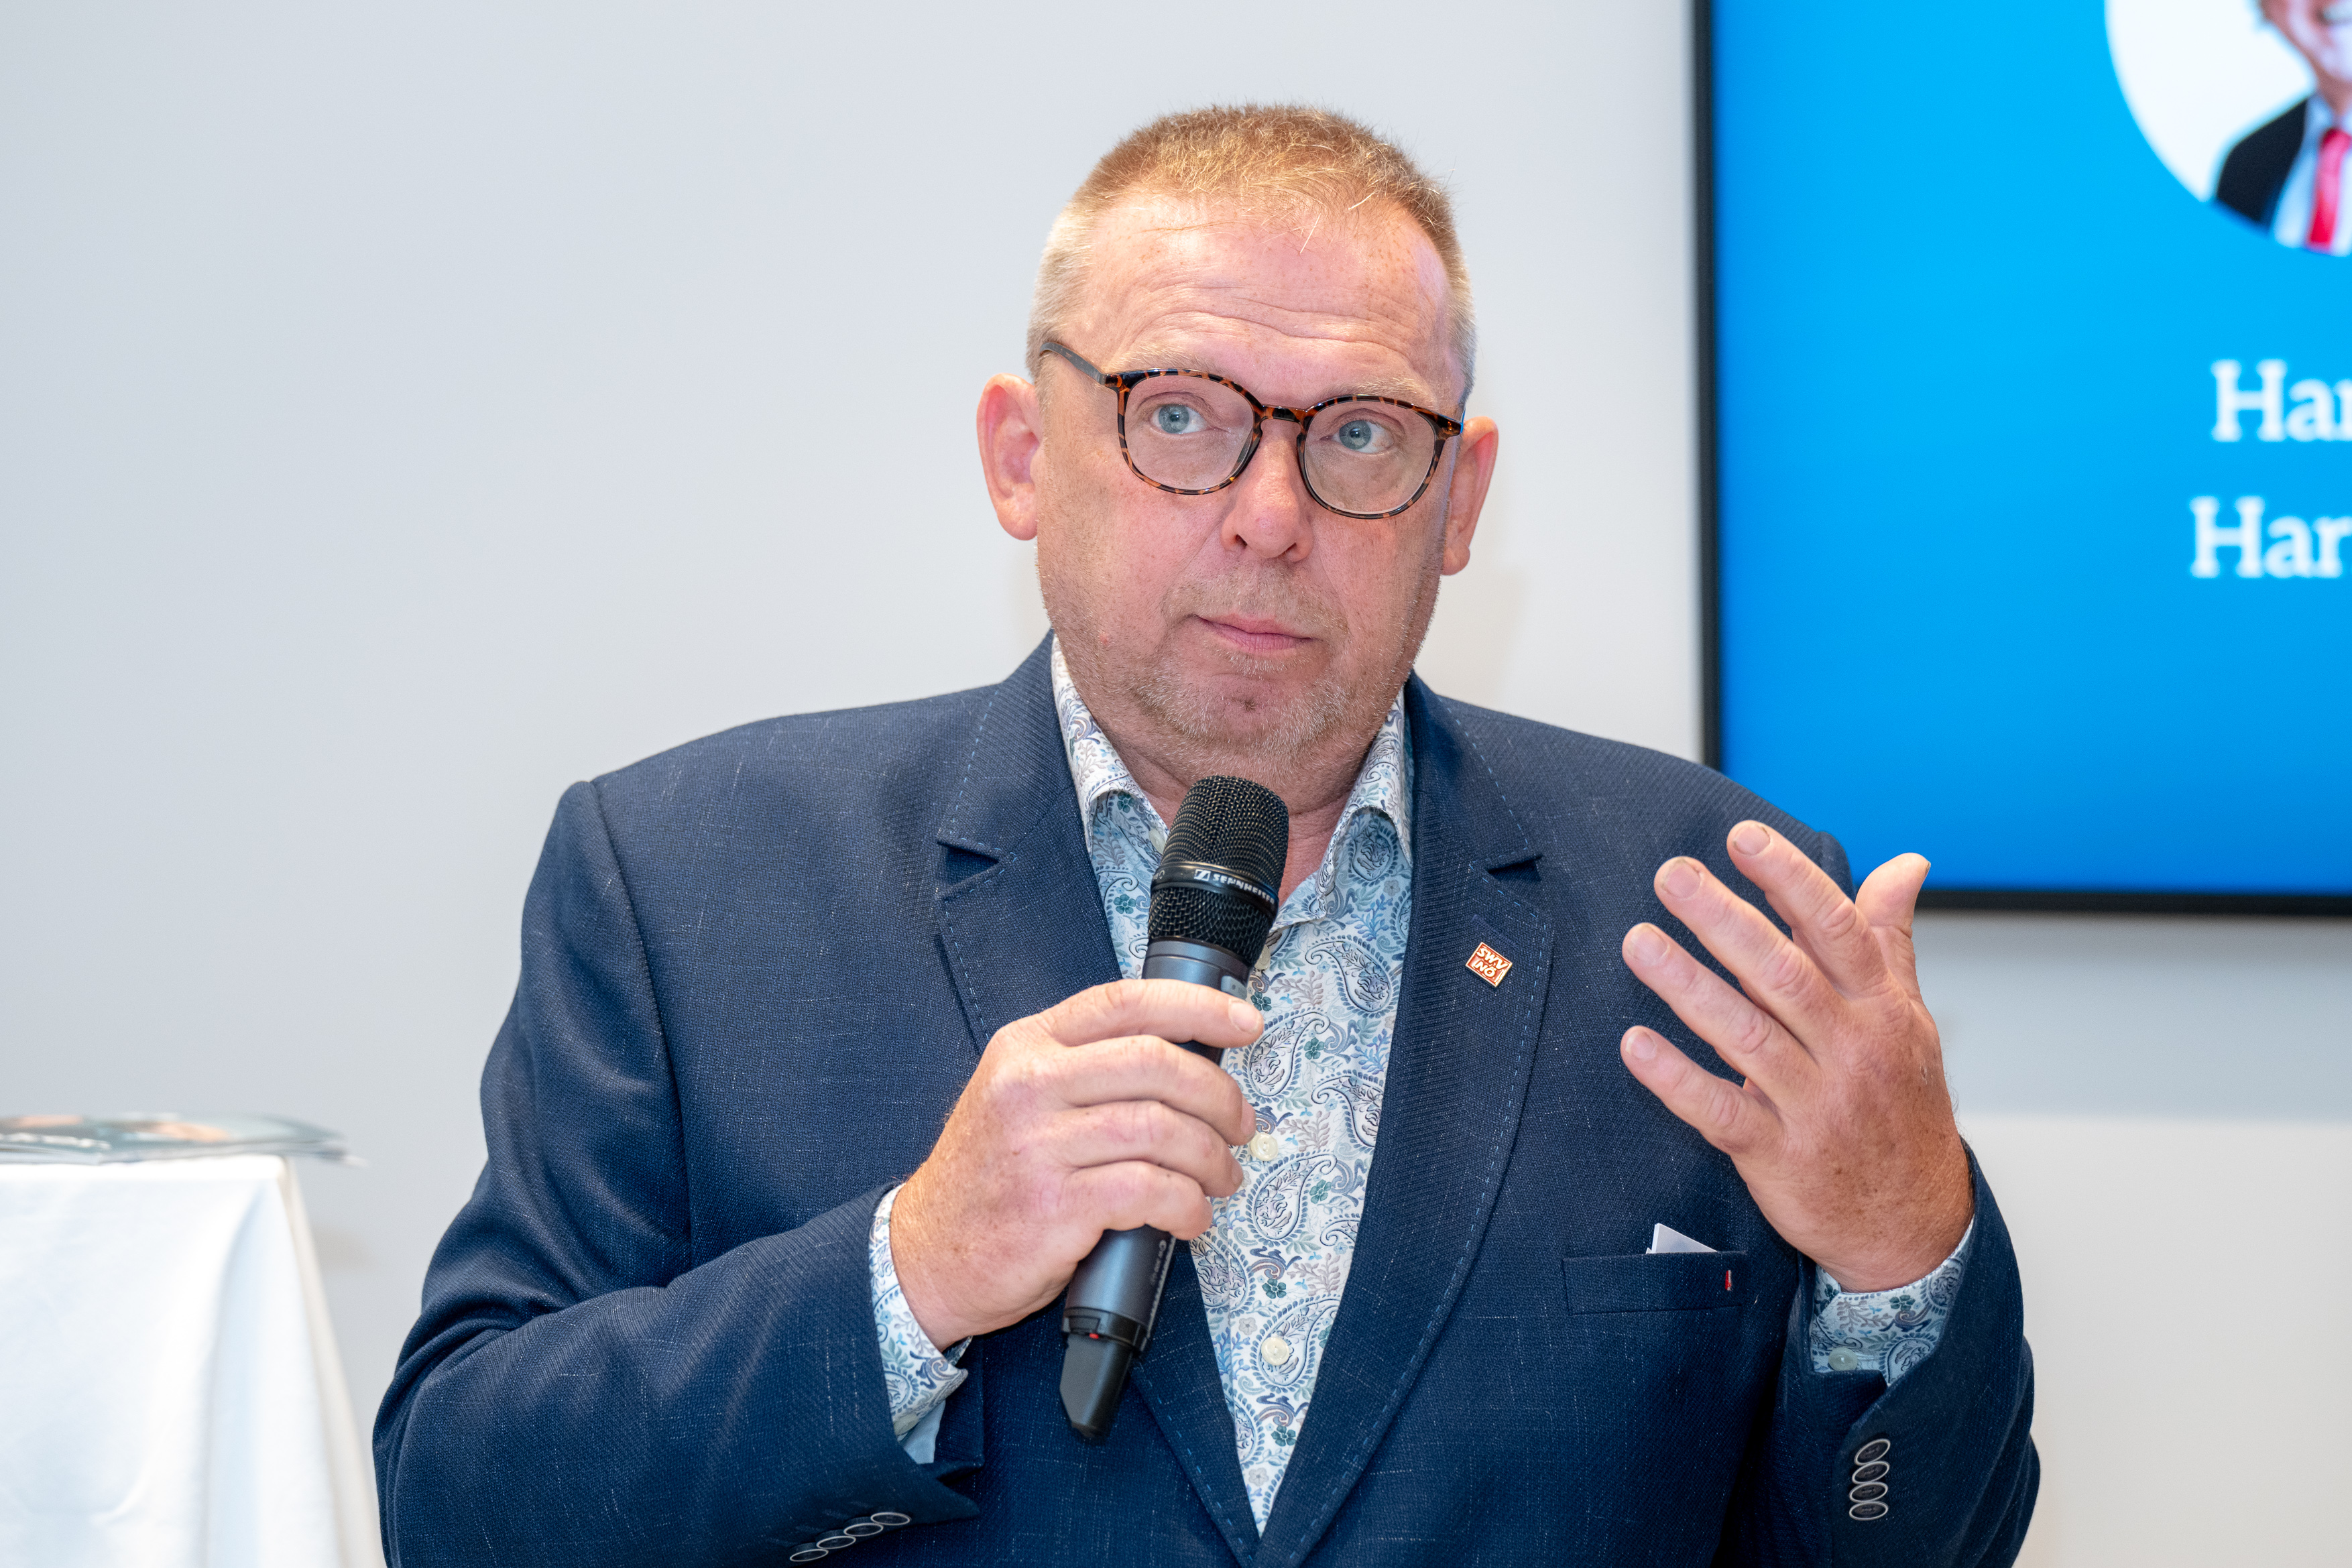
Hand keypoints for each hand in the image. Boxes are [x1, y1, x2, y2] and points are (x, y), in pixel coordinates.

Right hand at [890, 978, 1261, 1346]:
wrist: (925, 1255)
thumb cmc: (989, 1178)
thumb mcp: (1019, 1098)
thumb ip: (1086, 1071)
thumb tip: (1186, 1059)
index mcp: (1026, 1047)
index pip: (1124, 1002)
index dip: (1197, 1007)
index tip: (1245, 1023)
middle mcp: (1029, 1085)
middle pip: (1155, 1062)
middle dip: (1218, 1094)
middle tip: (1239, 1124)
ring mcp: (1039, 1145)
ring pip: (1162, 1128)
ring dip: (1211, 1157)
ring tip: (1220, 1177)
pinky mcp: (1054, 1206)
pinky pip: (1151, 1190)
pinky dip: (1188, 1205)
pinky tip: (1190, 1217)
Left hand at [1617, 822, 1971, 1291]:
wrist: (1915, 1224)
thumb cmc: (1903, 1107)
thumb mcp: (1910, 1018)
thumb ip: (1891, 938)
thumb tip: (1906, 864)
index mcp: (1880, 1010)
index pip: (1836, 931)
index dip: (1789, 880)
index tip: (1743, 838)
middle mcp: (1850, 1051)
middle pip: (1782, 974)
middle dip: (1723, 920)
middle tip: (1669, 875)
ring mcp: (1813, 1104)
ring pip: (1746, 1035)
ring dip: (1688, 986)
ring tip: (1638, 943)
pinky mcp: (1778, 1155)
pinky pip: (1721, 1111)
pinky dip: (1676, 1079)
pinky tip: (1635, 1044)